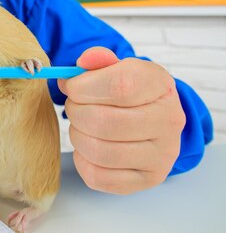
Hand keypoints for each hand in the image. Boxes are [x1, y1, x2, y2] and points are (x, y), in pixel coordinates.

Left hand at [58, 47, 185, 193]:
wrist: (155, 118)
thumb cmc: (131, 90)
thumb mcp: (118, 67)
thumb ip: (98, 60)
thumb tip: (83, 62)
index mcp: (160, 86)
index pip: (119, 86)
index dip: (83, 87)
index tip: (72, 86)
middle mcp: (168, 122)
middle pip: (104, 122)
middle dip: (76, 112)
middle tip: (74, 106)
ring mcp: (161, 155)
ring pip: (99, 151)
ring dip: (77, 136)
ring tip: (81, 125)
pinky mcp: (148, 179)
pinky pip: (98, 176)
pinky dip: (82, 160)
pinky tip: (88, 147)